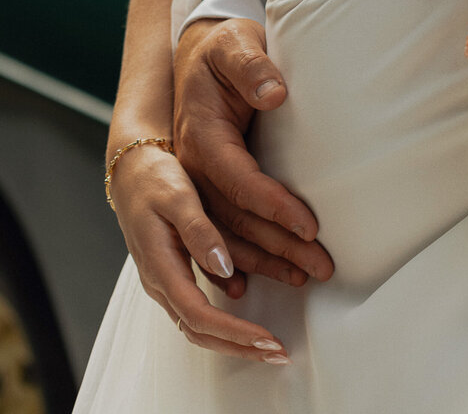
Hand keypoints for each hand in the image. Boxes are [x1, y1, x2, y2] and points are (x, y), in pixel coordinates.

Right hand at [108, 137, 289, 362]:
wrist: (131, 171)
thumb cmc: (153, 180)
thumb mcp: (179, 197)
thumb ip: (200, 232)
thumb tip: (224, 266)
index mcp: (161, 267)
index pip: (199, 316)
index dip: (234, 331)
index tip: (268, 337)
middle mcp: (162, 283)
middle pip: (200, 332)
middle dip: (240, 346)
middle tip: (279, 353)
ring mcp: (166, 282)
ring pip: (199, 326)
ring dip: (234, 339)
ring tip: (269, 344)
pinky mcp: (174, 274)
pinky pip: (198, 309)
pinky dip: (225, 321)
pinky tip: (248, 319)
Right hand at [172, 18, 332, 293]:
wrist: (197, 53)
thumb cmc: (222, 48)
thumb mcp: (234, 44)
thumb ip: (252, 65)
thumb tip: (274, 93)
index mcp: (201, 136)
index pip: (239, 180)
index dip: (274, 205)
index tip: (309, 225)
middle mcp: (193, 167)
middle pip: (234, 219)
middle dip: (277, 246)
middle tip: (320, 266)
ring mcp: (195, 182)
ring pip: (226, 234)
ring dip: (265, 260)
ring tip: (304, 276)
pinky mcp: (203, 188)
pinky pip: (218, 233)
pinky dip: (240, 260)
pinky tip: (259, 281)